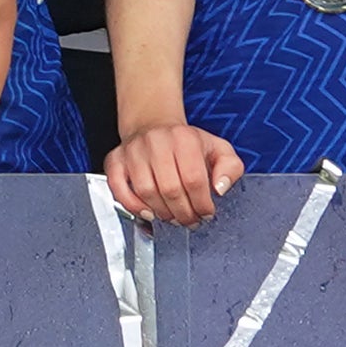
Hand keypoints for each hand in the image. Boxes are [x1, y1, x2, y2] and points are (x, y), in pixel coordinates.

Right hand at [102, 120, 244, 228]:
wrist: (153, 126)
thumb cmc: (187, 143)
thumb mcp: (219, 149)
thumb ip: (231, 168)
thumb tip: (220, 188)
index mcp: (184, 138)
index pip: (194, 179)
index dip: (202, 204)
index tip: (206, 213)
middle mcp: (155, 142)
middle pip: (170, 189)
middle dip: (184, 213)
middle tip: (190, 220)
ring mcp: (132, 150)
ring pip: (146, 191)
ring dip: (162, 212)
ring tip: (174, 217)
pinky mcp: (115, 159)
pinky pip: (117, 187)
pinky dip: (132, 205)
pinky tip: (148, 213)